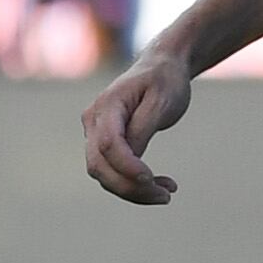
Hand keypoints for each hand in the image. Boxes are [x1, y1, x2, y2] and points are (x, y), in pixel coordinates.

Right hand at [82, 45, 194, 204]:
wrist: (161, 67)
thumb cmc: (164, 80)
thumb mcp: (161, 101)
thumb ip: (143, 128)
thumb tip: (132, 160)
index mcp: (107, 105)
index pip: (107, 144)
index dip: (126, 165)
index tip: (151, 178)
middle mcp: (94, 121)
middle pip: (99, 165)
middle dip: (130, 187)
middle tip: (166, 196)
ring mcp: (95, 133)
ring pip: (105, 174)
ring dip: (134, 190)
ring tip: (168, 193)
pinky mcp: (105, 144)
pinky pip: (113, 171)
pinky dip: (134, 183)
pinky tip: (161, 186)